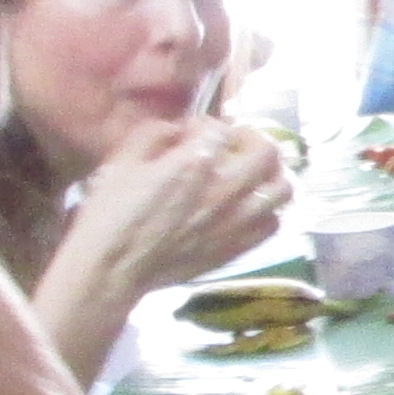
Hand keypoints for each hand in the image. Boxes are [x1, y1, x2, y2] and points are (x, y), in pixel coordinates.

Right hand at [70, 112, 291, 299]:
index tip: (193, 134)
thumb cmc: (111, 213)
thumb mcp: (122, 159)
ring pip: (282, 188)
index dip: (206, 126)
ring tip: (251, 176)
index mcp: (195, 162)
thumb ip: (155, 134)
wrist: (112, 268)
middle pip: (267, 151)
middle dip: (251, 141)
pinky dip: (266, 211)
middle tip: (234, 146)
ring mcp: (237, 221)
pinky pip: (273, 224)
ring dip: (269, 175)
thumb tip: (180, 130)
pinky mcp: (238, 247)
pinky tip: (247, 210)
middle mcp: (226, 189)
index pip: (222, 129)